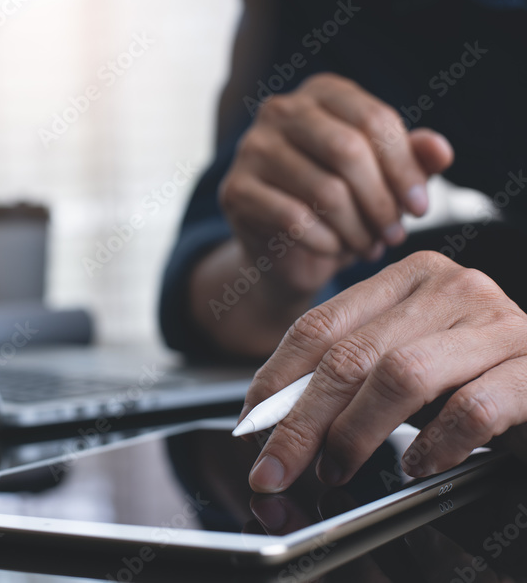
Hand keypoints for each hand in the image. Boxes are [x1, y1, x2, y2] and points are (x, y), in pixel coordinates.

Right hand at [218, 73, 452, 298]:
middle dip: (381, 201)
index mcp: (322, 93)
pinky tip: (334, 250)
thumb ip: (413, 159)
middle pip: (348, 150)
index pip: (374, 120)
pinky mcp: (234, 190)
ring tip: (368, 246)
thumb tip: (441, 150)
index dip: (405, 168)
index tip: (421, 208)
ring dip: (357, 229)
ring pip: (324, 190)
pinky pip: (294, 219)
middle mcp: (280, 110)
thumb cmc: (344, 205)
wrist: (286, 249)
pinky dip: (325, 242)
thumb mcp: (384, 179)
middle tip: (395, 234)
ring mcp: (251, 148)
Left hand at [239, 251, 526, 492]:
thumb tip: (273, 423)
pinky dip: (435, 444)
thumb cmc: (476, 378)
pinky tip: (418, 466)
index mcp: (409, 279)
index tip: (249, 425)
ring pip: (400, 375)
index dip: (275, 378)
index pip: (320, 324)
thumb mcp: (404, 367)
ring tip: (336, 469)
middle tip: (273, 467)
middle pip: (350, 354)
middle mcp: (454, 289)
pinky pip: (473, 407)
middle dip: (301, 420)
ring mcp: (499, 325)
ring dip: (355, 432)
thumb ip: (352, 378)